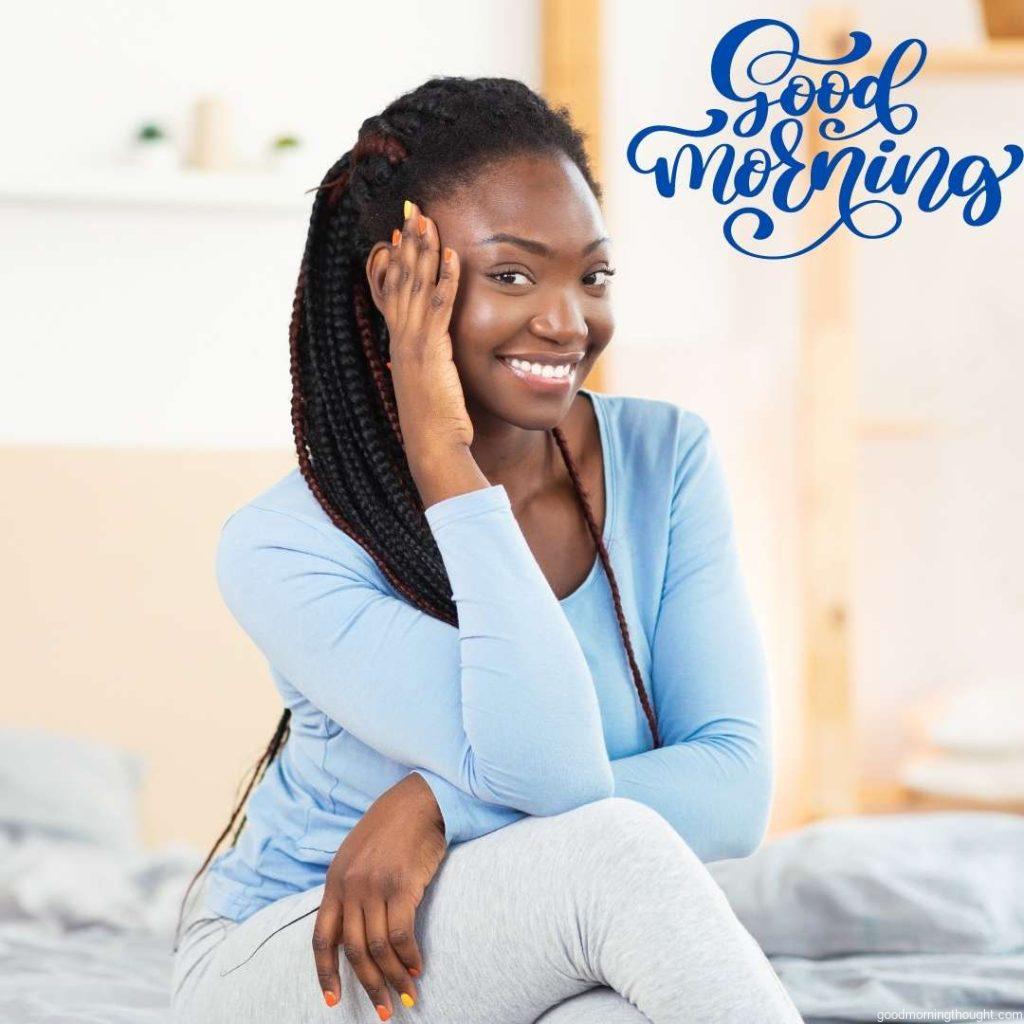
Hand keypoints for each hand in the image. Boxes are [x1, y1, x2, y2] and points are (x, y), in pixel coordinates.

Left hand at [312, 771, 447, 1017]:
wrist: (417, 801)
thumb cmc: (391, 829)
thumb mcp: (357, 856)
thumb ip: (349, 890)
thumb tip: (352, 931)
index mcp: (334, 882)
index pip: (322, 938)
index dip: (325, 972)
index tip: (333, 1000)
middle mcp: (350, 887)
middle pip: (354, 950)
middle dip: (369, 986)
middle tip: (383, 1011)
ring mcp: (375, 886)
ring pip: (378, 948)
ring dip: (393, 978)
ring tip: (407, 995)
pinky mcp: (402, 885)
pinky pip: (401, 934)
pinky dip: (409, 956)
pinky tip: (418, 966)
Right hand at [383, 201, 473, 461]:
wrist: (432, 447)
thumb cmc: (434, 425)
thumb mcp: (428, 388)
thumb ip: (428, 368)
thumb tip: (428, 363)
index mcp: (399, 345)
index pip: (391, 294)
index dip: (394, 262)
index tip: (398, 235)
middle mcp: (400, 339)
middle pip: (400, 279)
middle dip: (407, 242)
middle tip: (412, 210)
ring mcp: (412, 343)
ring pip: (415, 286)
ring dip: (423, 249)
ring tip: (427, 219)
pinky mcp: (431, 350)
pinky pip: (439, 305)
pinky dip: (445, 278)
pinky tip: (452, 254)